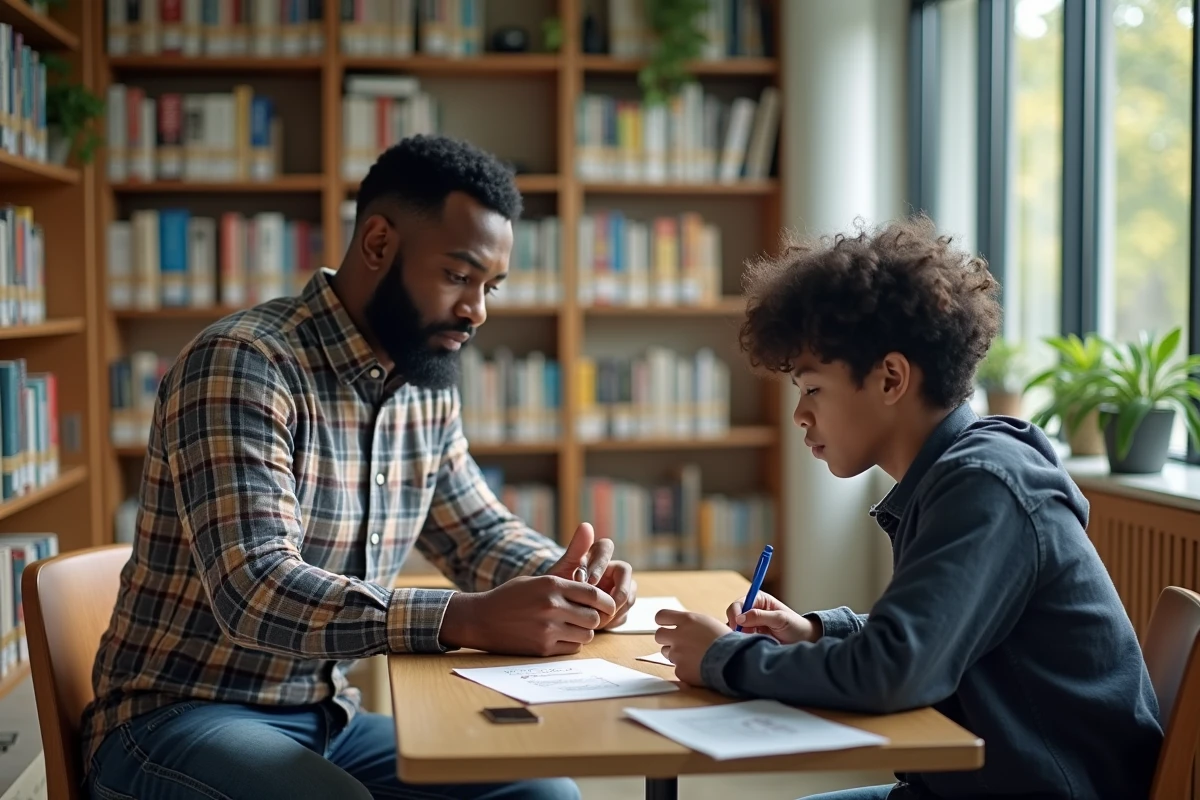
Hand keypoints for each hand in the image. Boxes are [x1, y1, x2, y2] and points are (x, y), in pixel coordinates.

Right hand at [439, 574, 616, 656]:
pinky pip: (573, 648)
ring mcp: (547, 629)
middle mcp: (552, 606)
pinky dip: (571, 643)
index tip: (607, 604)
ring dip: (583, 631)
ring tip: (572, 625)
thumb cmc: (511, 596)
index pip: (594, 594)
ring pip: (587, 635)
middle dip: (595, 617)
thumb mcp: (538, 577)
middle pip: (594, 617)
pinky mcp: (543, 648)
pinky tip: (560, 636)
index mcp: (552, 585)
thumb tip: (589, 527)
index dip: (606, 601)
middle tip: (587, 616)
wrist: (481, 619)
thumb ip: (569, 560)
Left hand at [546, 522, 636, 628]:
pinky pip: (625, 613)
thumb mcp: (562, 570)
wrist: (556, 611)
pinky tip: (600, 625)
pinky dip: (614, 620)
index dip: (600, 564)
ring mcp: (620, 587)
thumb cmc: (558, 587)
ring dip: (615, 608)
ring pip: (629, 594)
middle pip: (626, 572)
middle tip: (599, 605)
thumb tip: (586, 525)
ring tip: (595, 618)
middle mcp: (612, 569)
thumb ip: (575, 550)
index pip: (607, 547)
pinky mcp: (621, 606)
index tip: (588, 581)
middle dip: (616, 591)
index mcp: (597, 554)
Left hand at [654, 610, 731, 685]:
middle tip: (679, 643)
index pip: (661, 616)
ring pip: (667, 653)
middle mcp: (679, 636)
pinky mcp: (680, 670)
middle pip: (659, 635)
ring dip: (676, 654)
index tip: (666, 625)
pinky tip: (699, 668)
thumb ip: (693, 624)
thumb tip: (685, 626)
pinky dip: (686, 670)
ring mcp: (678, 654)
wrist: (735, 660)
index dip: (663, 621)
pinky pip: (678, 669)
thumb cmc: (728, 641)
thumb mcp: (710, 623)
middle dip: (666, 639)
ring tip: (694, 656)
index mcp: (687, 620)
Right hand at [724, 591, 818, 643]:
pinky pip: (739, 638)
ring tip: (748, 641)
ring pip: (734, 628)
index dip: (735, 613)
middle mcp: (752, 610)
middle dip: (735, 625)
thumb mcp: (779, 619)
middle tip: (740, 636)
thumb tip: (740, 618)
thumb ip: (760, 616)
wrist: (803, 641)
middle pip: (734, 615)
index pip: (739, 603)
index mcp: (759, 600)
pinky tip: (749, 645)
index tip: (736, 624)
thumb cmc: (795, 626)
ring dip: (738, 634)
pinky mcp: (750, 636)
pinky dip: (741, 641)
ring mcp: (750, 624)